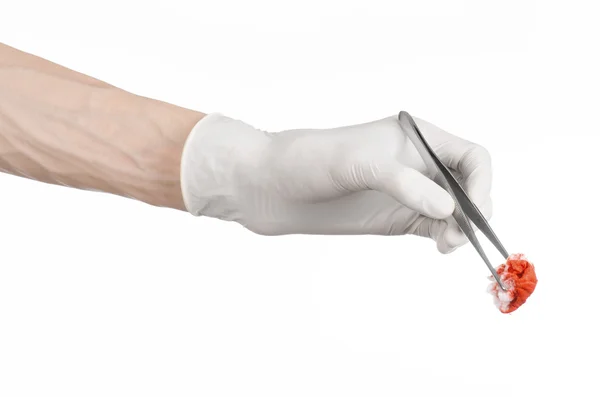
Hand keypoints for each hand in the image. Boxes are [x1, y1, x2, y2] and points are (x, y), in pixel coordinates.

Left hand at [181, 113, 492, 252]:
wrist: (269, 187)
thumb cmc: (307, 161)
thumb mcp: (356, 163)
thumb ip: (402, 183)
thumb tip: (448, 209)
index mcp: (414, 138)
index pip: (470, 156)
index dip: (482, 182)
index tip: (474, 210)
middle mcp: (415, 163)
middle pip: (467, 186)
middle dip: (474, 210)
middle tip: (460, 235)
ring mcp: (405, 192)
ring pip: (453, 211)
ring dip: (461, 229)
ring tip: (448, 244)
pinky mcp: (393, 217)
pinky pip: (434, 227)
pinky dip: (446, 238)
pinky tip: (441, 246)